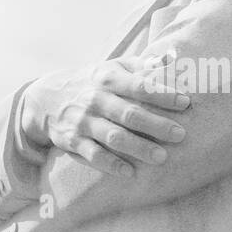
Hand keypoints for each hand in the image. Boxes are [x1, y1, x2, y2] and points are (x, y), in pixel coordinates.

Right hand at [18, 54, 189, 176]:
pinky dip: (111, 165)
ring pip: (113, 136)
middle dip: (156, 125)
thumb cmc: (93, 82)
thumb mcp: (114, 66)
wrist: (46, 98)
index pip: (139, 85)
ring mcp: (83, 121)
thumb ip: (143, 64)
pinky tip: (130, 173)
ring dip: (138, 148)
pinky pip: (93, 155)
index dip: (163, 94)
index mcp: (108, 78)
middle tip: (181, 134)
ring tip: (162, 157)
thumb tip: (172, 58)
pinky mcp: (73, 141)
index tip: (186, 102)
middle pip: (129, 113)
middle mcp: (96, 99)